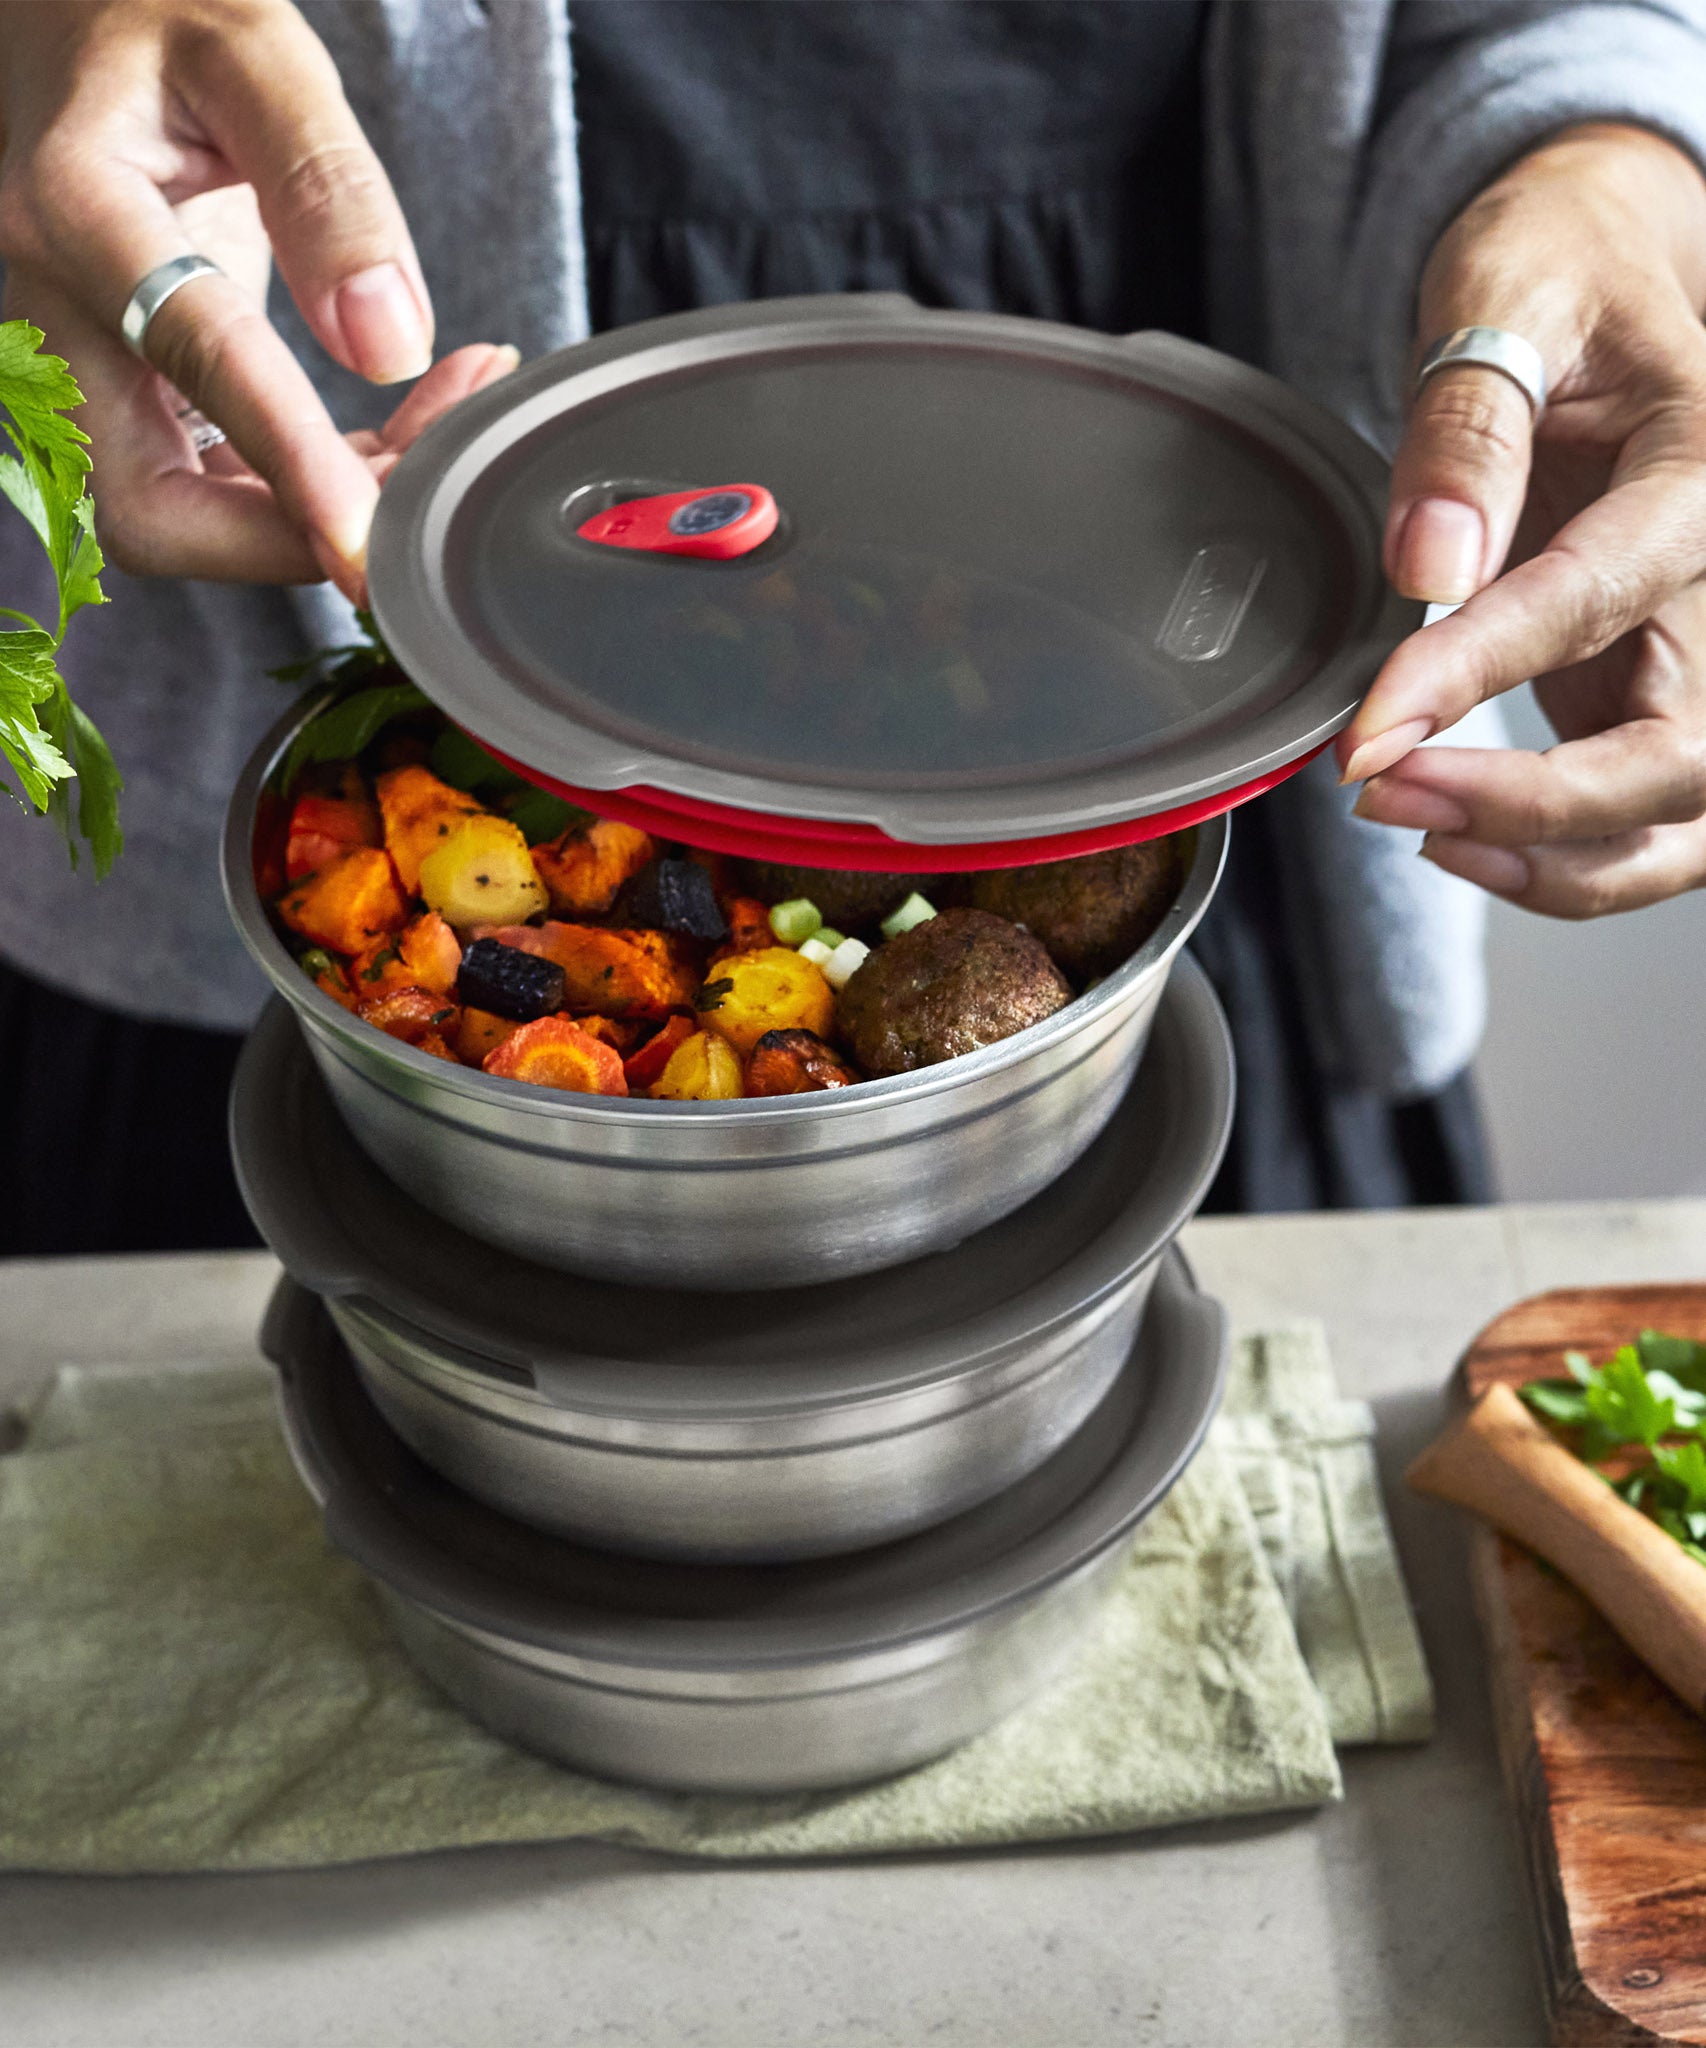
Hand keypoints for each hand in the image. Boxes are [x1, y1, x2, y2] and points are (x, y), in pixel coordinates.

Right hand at [0, 0, 514, 599]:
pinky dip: (313, 482)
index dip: (288, 464)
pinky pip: (214, 483)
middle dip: (290, 533)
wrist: (76, 18)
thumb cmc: (155, 14)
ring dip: (316, 512)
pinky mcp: (128, 388)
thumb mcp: (253, 50)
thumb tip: (387, 343)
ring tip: (437, 424)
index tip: (364, 533)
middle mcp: (56, 308)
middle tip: (423, 487)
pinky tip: (400, 426)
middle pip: (151, 507)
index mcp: (76, 208)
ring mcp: (83, 364)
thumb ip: (326, 186)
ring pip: (185, 513)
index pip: (194, 362)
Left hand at [1340, 124, 1705, 917]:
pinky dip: (1569, 859)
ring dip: (1557, 859)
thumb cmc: (1559, 276)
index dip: (1473, 675)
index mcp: (1702, 470)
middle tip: (1383, 794)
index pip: (1595, 599)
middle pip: (1681, 753)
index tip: (1366, 729)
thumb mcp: (1505, 297)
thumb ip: (1469, 428)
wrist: (1599, 276)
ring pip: (1681, 813)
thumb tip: (1431, 563)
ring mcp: (1705, 647)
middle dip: (1533, 804)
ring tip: (1416, 829)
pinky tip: (1462, 838)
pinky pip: (1646, 818)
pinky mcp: (1660, 689)